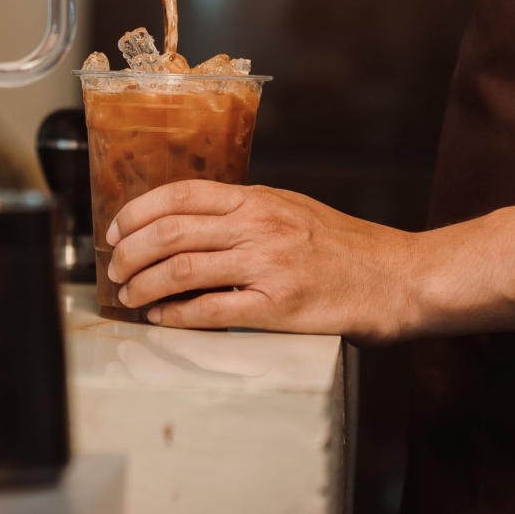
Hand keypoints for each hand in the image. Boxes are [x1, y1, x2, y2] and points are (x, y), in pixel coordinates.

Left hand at [104, 180, 412, 340]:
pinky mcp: (279, 309)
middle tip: (115, 269)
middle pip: (172, 232)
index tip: (117, 229)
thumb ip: (246, 212)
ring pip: (183, 270)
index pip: (181, 195)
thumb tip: (193, 221)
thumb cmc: (347, 247)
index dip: (138, 211)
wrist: (399, 278)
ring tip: (130, 297)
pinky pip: (212, 311)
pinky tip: (162, 318)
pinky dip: (177, 315)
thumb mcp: (293, 209)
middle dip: (130, 252)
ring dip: (145, 285)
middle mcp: (259, 227)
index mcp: (259, 200)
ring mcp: (268, 267)